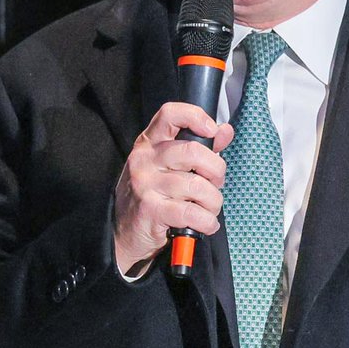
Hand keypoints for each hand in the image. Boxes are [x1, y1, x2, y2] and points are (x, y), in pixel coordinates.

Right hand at [113, 103, 234, 274]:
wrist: (123, 233)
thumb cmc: (153, 195)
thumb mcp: (171, 166)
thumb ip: (201, 148)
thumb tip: (225, 131)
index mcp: (150, 143)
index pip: (170, 114)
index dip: (196, 117)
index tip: (212, 131)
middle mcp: (145, 160)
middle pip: (194, 152)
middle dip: (216, 170)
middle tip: (215, 183)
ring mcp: (145, 184)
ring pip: (198, 186)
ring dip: (213, 202)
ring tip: (209, 208)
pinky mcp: (151, 210)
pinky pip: (192, 213)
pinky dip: (207, 221)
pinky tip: (205, 224)